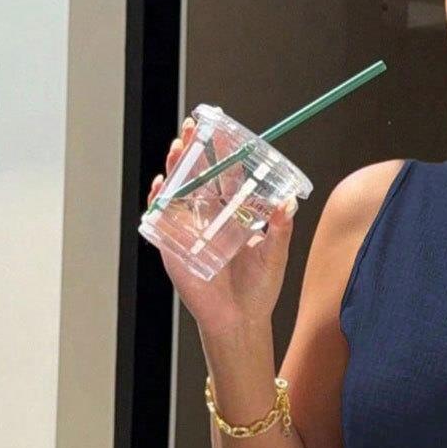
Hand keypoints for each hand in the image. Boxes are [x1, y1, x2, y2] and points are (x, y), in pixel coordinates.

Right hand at [144, 116, 295, 338]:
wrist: (239, 320)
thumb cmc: (259, 288)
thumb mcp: (274, 255)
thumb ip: (279, 229)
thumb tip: (288, 203)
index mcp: (235, 213)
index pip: (226, 173)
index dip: (222, 151)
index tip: (220, 127)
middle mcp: (210, 216)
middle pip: (198, 175)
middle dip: (194, 150)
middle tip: (192, 127)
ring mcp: (190, 229)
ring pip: (179, 190)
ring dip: (176, 168)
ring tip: (178, 148)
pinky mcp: (173, 246)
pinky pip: (162, 219)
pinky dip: (159, 201)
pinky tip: (160, 185)